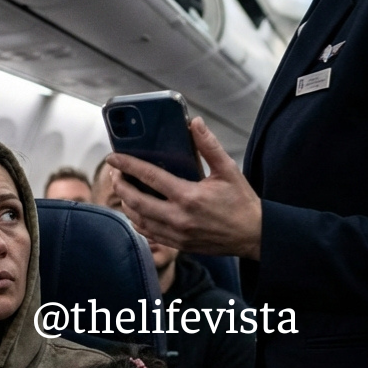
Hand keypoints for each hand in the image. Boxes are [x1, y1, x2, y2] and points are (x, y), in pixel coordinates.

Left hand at [108, 117, 261, 259]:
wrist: (253, 235)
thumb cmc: (241, 202)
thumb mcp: (228, 170)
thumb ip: (209, 146)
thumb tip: (194, 123)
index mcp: (189, 197)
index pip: (149, 177)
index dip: (128, 165)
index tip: (114, 157)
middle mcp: (179, 217)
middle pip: (136, 201)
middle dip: (119, 185)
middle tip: (115, 172)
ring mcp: (177, 234)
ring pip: (138, 219)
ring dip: (125, 203)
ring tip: (122, 188)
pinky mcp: (179, 244)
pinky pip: (148, 233)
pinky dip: (137, 220)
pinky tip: (135, 209)